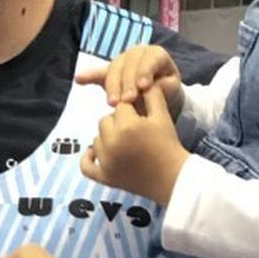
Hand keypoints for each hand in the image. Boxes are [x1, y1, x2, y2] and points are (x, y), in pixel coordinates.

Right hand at [76, 43, 183, 116]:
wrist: (159, 102)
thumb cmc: (167, 94)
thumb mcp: (172, 92)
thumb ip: (166, 87)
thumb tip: (155, 85)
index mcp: (156, 55)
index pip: (151, 57)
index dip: (146, 70)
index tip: (143, 86)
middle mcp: (138, 54)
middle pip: (129, 61)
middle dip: (126, 81)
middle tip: (127, 100)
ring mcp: (123, 62)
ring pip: (114, 67)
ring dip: (112, 85)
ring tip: (112, 103)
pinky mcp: (111, 73)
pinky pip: (99, 73)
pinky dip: (89, 76)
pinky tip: (79, 79)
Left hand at [79, 84, 189, 205]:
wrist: (172, 178)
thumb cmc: (168, 145)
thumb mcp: (162, 117)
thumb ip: (152, 95)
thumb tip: (144, 80)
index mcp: (127, 126)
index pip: (120, 107)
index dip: (131, 111)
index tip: (141, 119)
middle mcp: (112, 142)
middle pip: (105, 121)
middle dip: (118, 124)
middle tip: (134, 133)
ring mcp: (106, 161)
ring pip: (96, 139)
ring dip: (107, 139)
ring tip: (125, 144)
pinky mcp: (104, 177)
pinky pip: (86, 166)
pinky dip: (88, 158)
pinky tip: (93, 153)